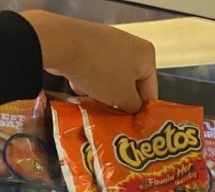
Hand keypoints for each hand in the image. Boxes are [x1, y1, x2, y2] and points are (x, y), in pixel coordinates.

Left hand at [19, 10, 156, 111]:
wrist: (63, 44)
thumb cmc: (101, 71)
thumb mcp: (123, 97)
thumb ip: (133, 107)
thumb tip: (133, 109)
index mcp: (147, 55)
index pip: (150, 91)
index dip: (142, 111)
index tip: (133, 126)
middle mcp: (131, 45)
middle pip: (129, 84)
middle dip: (119, 101)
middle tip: (111, 116)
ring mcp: (108, 42)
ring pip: (110, 78)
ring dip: (102, 92)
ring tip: (92, 100)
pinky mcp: (89, 43)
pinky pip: (94, 68)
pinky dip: (89, 78)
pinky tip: (79, 84)